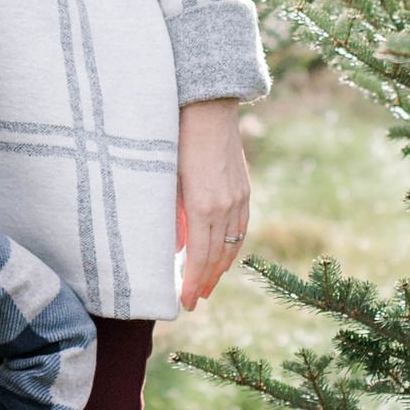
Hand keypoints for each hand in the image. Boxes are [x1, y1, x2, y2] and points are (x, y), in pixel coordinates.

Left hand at [175, 98, 250, 310]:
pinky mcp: (244, 189)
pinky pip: (241, 226)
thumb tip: (175, 247)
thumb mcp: (164, 178)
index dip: (192, 282)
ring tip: (207, 285)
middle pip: (217, 256)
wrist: (207, 107)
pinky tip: (225, 256)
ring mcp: (239, 197)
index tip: (185, 303)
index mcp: (203, 206)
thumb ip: (169, 215)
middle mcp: (225, 206)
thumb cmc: (176, 139)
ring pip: (232, 243)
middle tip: (194, 301)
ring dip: (220, 268)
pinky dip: (233, 246)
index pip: (198, 257)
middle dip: (205, 281)